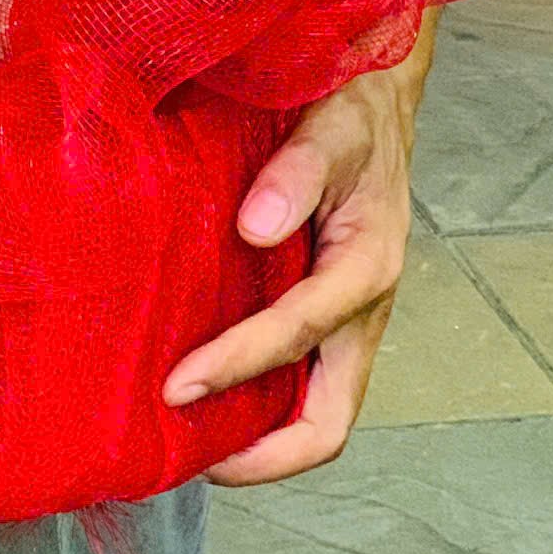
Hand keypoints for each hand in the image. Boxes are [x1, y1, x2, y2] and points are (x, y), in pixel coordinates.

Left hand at [160, 14, 437, 484]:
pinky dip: (262, 401)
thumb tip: (253, 226)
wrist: (376, 97)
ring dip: (260, 437)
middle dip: (263, 454)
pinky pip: (303, 379)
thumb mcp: (329, 127)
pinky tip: (210, 391)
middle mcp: (363, 307)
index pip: (298, 336)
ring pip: (317, 409)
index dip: (236, 367)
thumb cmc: (352, 111)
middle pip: (329, 419)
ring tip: (189, 441)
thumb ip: (294, 173)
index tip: (176, 385)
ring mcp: (348, 316)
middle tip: (191, 456)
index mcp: (367, 265)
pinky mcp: (330, 310)